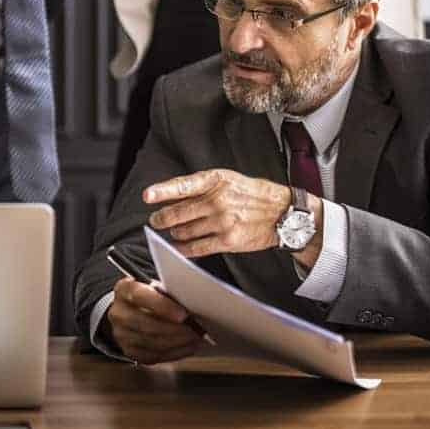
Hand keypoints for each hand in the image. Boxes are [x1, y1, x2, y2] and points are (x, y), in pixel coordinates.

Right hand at [106, 277, 204, 364]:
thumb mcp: (154, 287)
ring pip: (152, 342)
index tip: (183, 314)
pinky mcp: (129, 351)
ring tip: (194, 338)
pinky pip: (154, 356)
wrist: (128, 311)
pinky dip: (174, 353)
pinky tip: (186, 347)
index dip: (163, 306)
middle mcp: (119, 313)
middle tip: (195, 330)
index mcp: (124, 290)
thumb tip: (192, 306)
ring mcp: (122, 334)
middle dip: (175, 329)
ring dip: (178, 342)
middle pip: (147, 324)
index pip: (140, 297)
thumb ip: (168, 294)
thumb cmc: (148, 297)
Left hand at [145, 169, 290, 257]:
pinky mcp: (228, 240)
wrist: (282, 212)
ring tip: (173, 231)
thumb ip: (201, 186)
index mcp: (215, 181)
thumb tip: (171, 195)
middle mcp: (217, 201)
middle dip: (161, 219)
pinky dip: (183, 249)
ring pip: (184, 231)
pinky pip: (197, 247)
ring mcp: (222, 222)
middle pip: (178, 213)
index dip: (162, 191)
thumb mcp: (227, 179)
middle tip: (155, 221)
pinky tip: (178, 248)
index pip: (182, 185)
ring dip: (174, 233)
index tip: (147, 196)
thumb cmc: (251, 194)